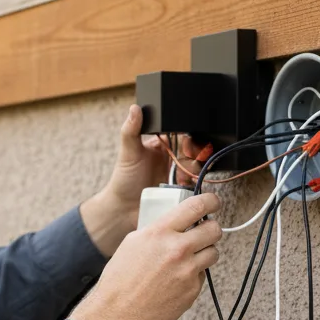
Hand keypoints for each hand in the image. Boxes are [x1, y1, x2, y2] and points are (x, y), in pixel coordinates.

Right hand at [71, 192, 221, 319]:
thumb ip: (157, 229)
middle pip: (214, 230)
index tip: (213, 203)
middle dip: (211, 228)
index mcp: (160, 232)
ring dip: (205, 252)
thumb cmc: (120, 278)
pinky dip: (193, 275)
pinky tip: (175, 279)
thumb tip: (176, 223)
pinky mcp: (192, 290)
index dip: (210, 201)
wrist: (118, 312)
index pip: (196, 206)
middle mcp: (177, 249)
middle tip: (205, 231)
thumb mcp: (133, 242)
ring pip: (213, 253)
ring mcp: (187, 271)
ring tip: (189, 257)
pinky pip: (202, 275)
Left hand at [80, 105, 205, 257]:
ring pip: (196, 168)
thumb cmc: (124, 180)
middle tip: (181, 165)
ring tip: (180, 178)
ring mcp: (178, 176)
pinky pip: (196, 185)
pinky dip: (194, 185)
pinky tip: (184, 187)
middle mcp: (171, 159)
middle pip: (192, 151)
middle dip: (190, 157)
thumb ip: (131, 130)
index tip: (185, 144)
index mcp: (160, 145)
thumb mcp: (128, 153)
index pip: (180, 134)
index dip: (186, 138)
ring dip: (192, 171)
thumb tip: (134, 108)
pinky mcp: (182, 191)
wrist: (124, 210)